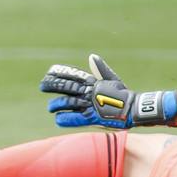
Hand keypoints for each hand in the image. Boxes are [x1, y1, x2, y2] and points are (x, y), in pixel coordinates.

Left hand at [40, 54, 174, 128]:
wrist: (135, 108)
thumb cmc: (123, 94)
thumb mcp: (111, 80)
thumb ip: (100, 69)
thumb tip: (92, 56)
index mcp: (93, 82)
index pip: (72, 75)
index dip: (59, 73)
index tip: (48, 73)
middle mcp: (89, 92)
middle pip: (66, 86)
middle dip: (52, 85)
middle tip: (42, 86)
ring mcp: (90, 105)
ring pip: (68, 102)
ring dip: (57, 104)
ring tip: (50, 107)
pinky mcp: (93, 117)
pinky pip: (76, 118)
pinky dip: (66, 119)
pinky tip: (58, 119)